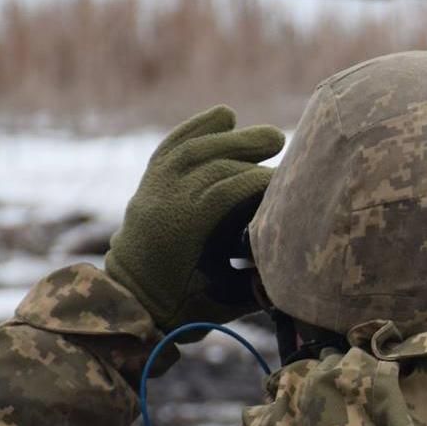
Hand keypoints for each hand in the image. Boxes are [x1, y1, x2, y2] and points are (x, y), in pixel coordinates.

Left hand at [104, 106, 284, 334]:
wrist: (130, 303)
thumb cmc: (182, 309)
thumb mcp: (221, 301)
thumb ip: (257, 283)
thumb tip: (296, 261)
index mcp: (176, 231)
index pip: (223, 190)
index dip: (259, 182)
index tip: (290, 184)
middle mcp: (160, 201)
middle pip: (209, 163)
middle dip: (249, 151)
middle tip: (284, 144)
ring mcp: (152, 189)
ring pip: (192, 149)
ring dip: (232, 138)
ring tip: (269, 136)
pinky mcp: (150, 183)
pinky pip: (173, 146)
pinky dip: (198, 128)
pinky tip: (226, 116)